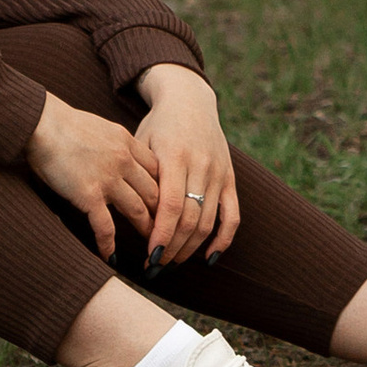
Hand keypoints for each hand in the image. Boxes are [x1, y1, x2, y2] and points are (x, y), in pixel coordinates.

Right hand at [26, 89, 160, 260]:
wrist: (42, 123)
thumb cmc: (65, 125)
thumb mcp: (102, 128)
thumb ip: (116, 145)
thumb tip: (122, 159)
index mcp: (127, 142)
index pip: (157, 170)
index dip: (165, 189)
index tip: (166, 205)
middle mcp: (123, 160)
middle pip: (153, 192)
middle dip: (162, 214)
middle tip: (165, 230)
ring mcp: (108, 178)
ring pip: (138, 210)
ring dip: (145, 231)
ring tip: (151, 248)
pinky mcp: (89, 195)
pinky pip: (105, 226)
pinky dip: (109, 245)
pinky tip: (111, 257)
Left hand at [132, 62, 238, 272]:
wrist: (189, 100)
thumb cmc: (158, 126)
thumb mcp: (143, 143)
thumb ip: (141, 178)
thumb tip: (134, 219)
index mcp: (176, 155)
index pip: (171, 206)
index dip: (161, 236)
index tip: (149, 257)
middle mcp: (201, 164)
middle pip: (189, 219)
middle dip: (172, 249)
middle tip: (155, 265)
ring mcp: (218, 172)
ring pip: (207, 222)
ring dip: (190, 249)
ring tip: (171, 262)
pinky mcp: (230, 177)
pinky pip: (232, 215)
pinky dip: (223, 240)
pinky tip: (209, 257)